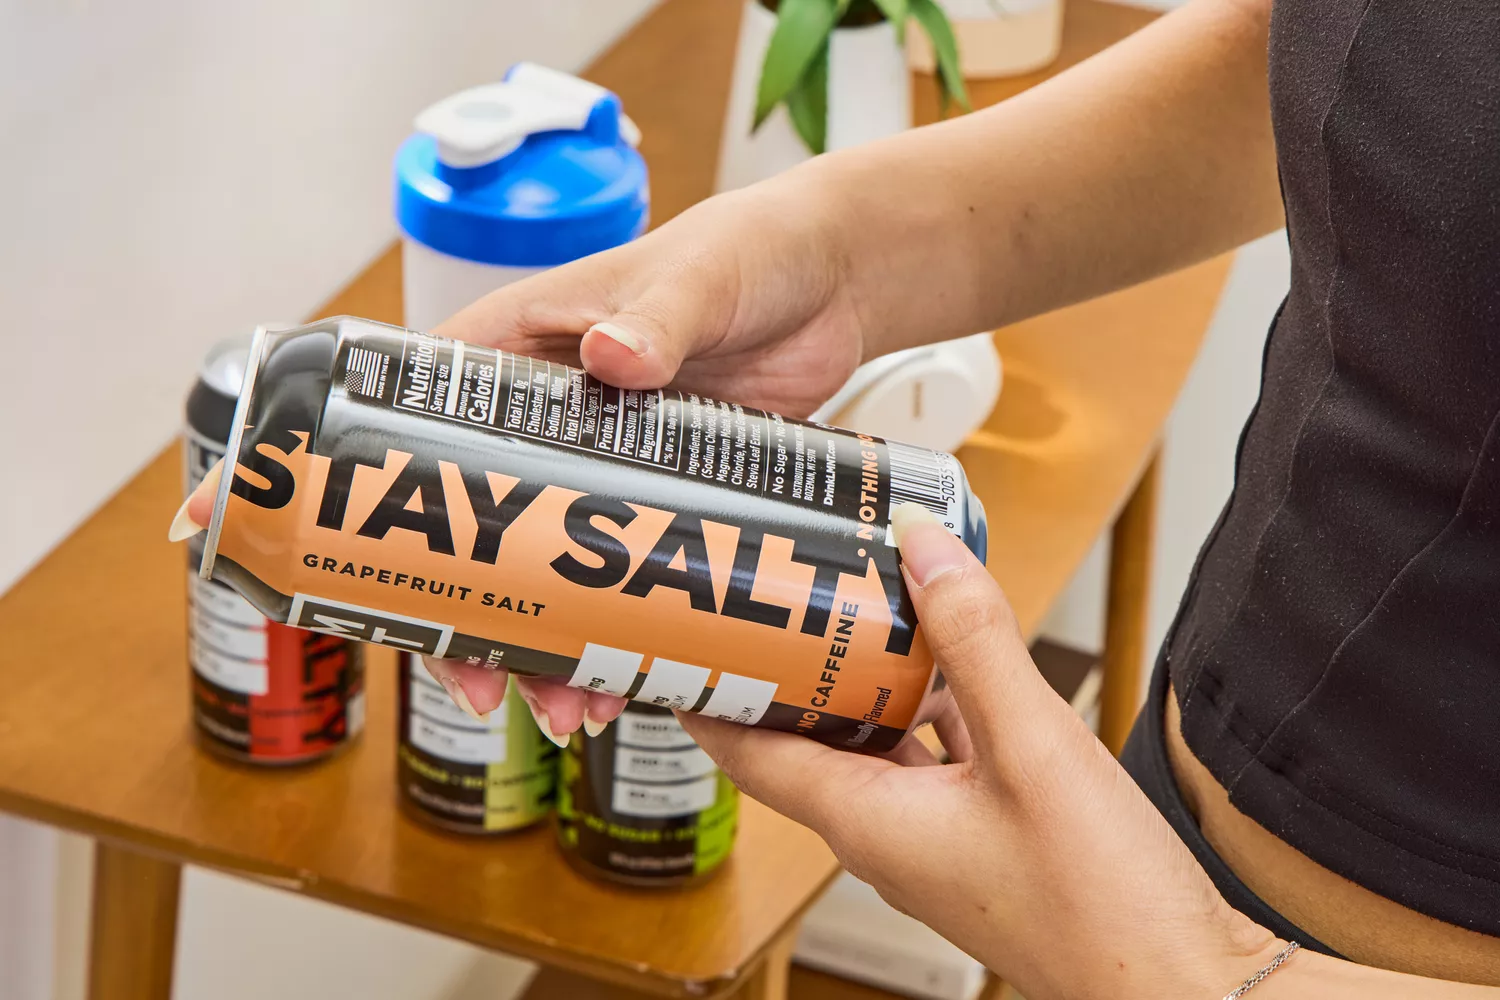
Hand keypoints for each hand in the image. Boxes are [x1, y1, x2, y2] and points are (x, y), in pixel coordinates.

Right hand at [423, 172, 870, 736]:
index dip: (393, 507)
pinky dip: (622, 630)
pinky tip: (631, 683)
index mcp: (523, 346)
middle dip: (480, 613)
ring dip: (551, 643)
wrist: (839, 284)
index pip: (422, 426)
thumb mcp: (699, 275)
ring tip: (571, 709)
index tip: (398, 582)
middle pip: (482, 526)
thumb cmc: (751, 249)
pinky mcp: (667, 498)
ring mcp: (609, 465)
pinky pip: (625, 576)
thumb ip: (660, 314)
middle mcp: (551, 414)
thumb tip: (614, 355)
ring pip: (552, 568)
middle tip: (489, 685)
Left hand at [677, 503, 1277, 999]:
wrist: (1181, 990)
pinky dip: (931, 708)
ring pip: (875, 747)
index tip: (680, 635)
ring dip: (866, 682)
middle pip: (808, 740)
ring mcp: (936, 841)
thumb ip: (974, 639)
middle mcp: (887, 835)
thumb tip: (918, 543)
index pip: (748, 751)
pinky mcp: (985, 840)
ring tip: (865, 604)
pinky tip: (955, 664)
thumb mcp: (1033, 746)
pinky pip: (934, 761)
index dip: (707, 694)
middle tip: (781, 591)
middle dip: (791, 669)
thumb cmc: (1102, 903)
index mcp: (867, 822)